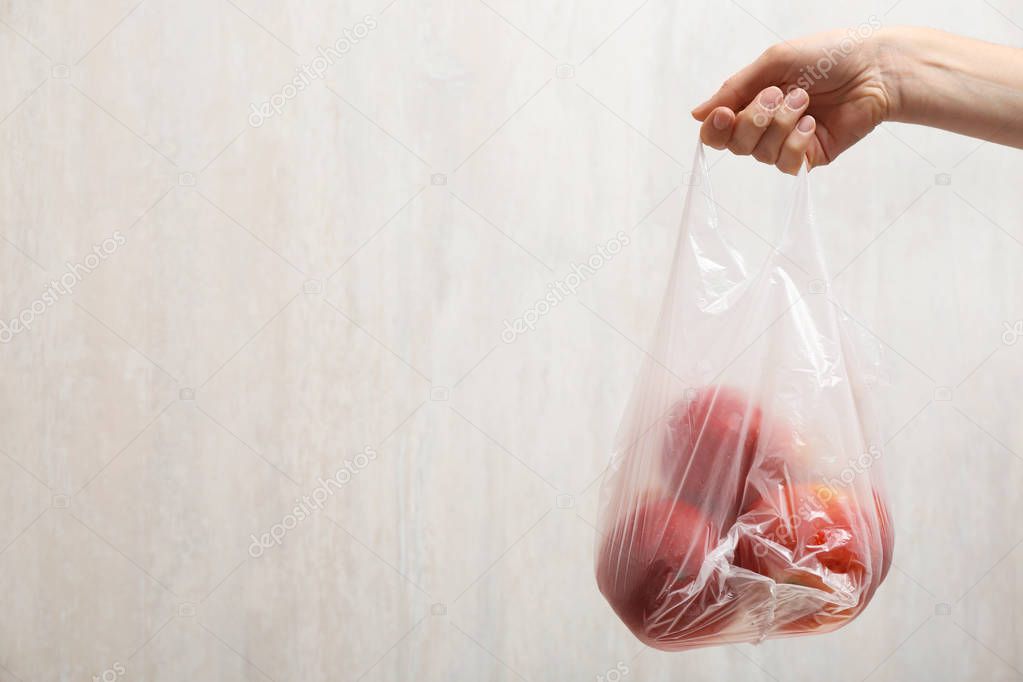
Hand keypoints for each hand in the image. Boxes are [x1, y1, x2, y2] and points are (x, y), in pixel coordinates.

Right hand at [691, 27, 896, 173]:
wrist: (875, 68)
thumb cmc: (828, 56)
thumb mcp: (773, 63)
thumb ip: (733, 89)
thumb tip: (696, 115)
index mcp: (752, 101)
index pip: (717, 130)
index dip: (715, 129)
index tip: (725, 114)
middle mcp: (765, 126)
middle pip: (735, 145)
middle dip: (754, 119)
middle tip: (779, 94)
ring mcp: (786, 143)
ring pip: (760, 154)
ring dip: (781, 124)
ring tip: (805, 101)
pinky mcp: (809, 158)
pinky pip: (786, 164)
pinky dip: (797, 142)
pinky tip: (813, 123)